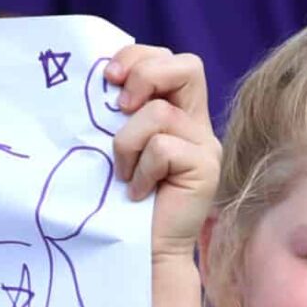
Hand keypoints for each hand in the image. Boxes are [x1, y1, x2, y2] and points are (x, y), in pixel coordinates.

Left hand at [106, 45, 218, 262]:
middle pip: (186, 66)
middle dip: (144, 76)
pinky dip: (141, 171)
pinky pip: (163, 149)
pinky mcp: (206, 169)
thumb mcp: (116, 146)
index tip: (107, 76)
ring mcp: (205, 146)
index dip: (139, 57)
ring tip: (124, 174)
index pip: (169, 59)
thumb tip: (100, 77)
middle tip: (118, 107)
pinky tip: (139, 193)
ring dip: (127, 143)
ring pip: (161, 113)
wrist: (140, 250)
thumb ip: (118, 114)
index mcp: (176, 111)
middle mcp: (196, 123)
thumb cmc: (119, 200)